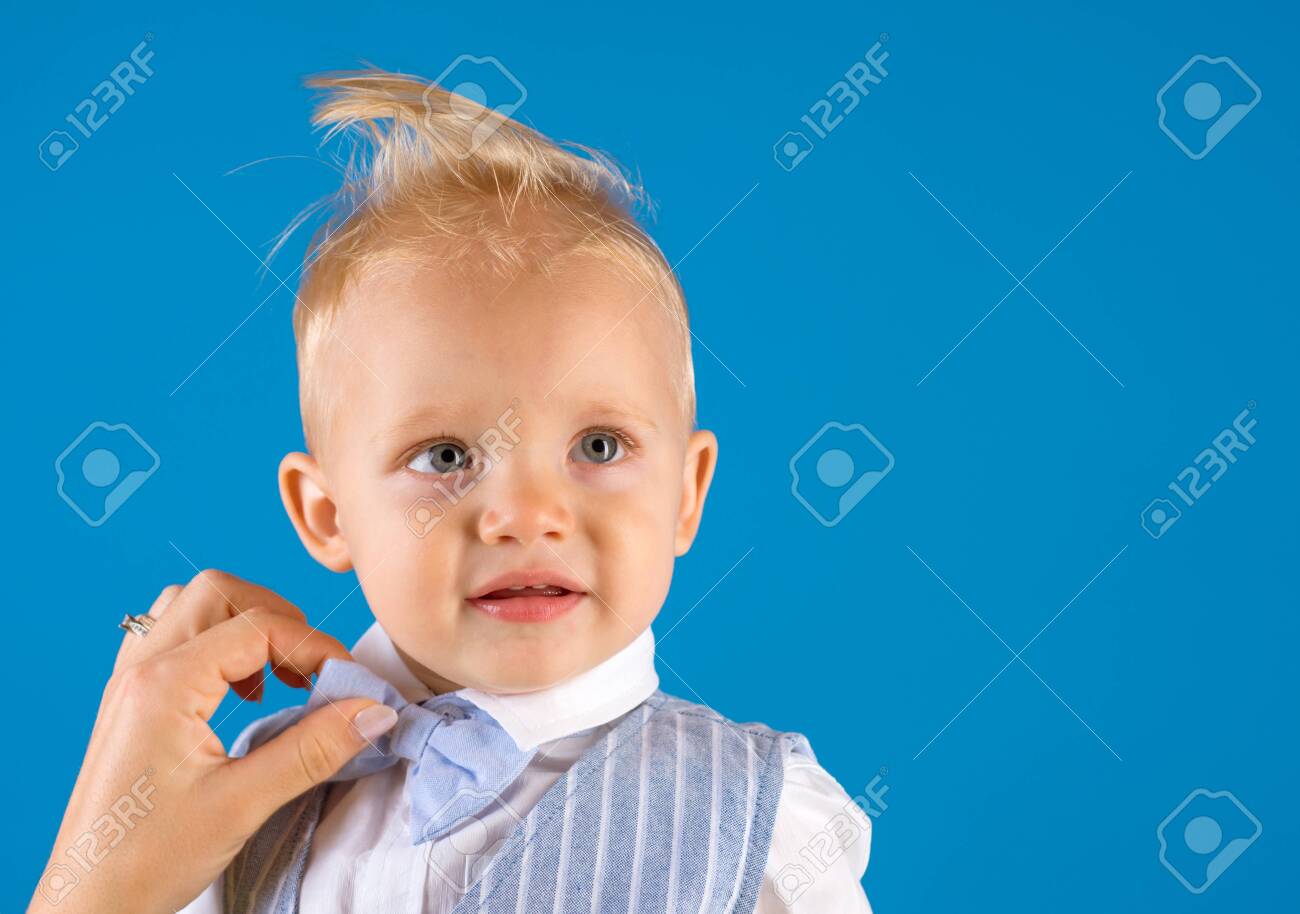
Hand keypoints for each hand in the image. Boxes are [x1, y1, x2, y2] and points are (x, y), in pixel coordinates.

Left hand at [28, 571, 398, 913]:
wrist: (87, 906)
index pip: (258, 627)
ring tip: (276, 676)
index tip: (352, 680)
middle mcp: (140, 670)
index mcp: (163, 684)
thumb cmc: (147, 860)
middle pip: (219, 594)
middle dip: (278, 618)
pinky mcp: (128, 705)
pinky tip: (239, 693)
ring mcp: (128, 684)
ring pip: (191, 608)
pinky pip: (171, 639)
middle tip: (314, 667)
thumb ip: (313, 749)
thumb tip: (374, 711)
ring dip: (243, 625)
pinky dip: (215, 645)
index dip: (316, 645)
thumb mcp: (242, 804)